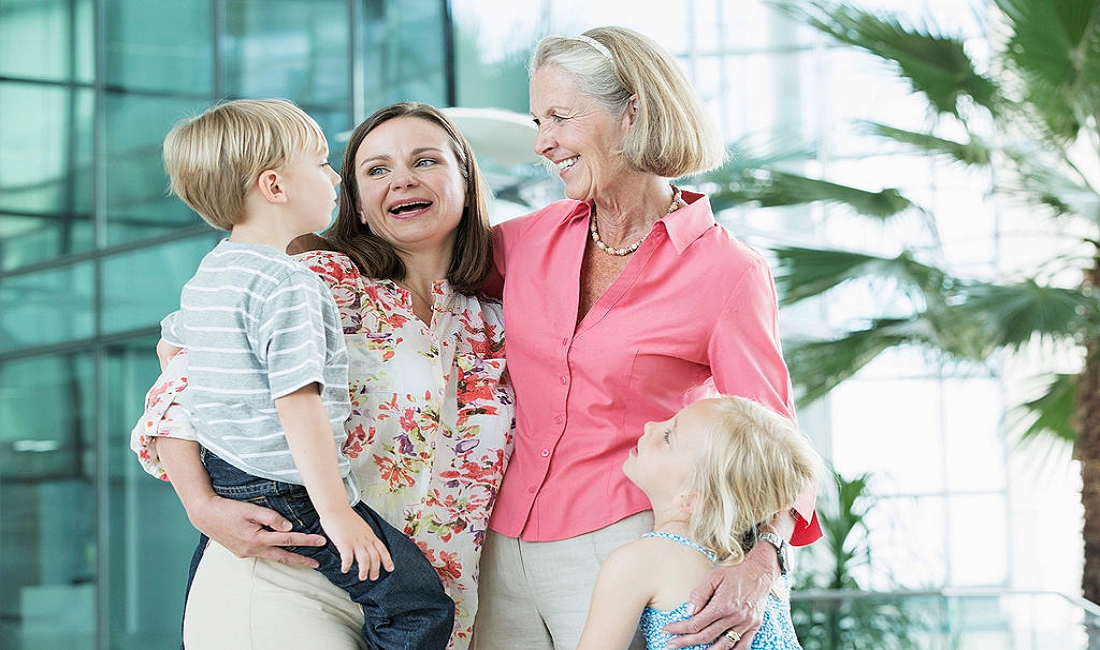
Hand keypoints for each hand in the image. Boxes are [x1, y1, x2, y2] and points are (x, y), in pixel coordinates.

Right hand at [190, 494, 326, 567]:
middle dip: (301, 560)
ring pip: (272, 557)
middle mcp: (252, 550)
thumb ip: (271, 518)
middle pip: (282, 557)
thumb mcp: (250, 509)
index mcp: (257, 539)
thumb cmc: (227, 509)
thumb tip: (289, 528)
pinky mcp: (241, 552)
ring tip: (303, 560)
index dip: (306, 541)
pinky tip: (280, 551)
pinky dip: (274, 554)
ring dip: (288, 558)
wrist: (204, 515)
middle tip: (317, 563)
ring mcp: (246, 553)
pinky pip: (262, 554)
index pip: (288, 540)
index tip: (321, 541)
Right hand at [320, 507, 393, 580]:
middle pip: (375, 557)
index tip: (390, 569)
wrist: (336, 508)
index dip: (387, 560)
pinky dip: (347, 565)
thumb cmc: (346, 518)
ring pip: (364, 559)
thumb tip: (366, 546)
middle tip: (373, 577)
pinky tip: (345, 569)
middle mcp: (365, 538)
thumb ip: (365, 537)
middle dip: (375, 569)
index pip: (382, 549)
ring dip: (364, 570)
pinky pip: (348, 557)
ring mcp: (355, 541)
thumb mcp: (361, 527)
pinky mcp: (344, 542)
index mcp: (370, 535)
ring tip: (362, 577)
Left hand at [663, 560, 771, 648]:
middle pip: (706, 636)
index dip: (680, 628)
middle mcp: (735, 617)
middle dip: (686, 641)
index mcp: (723, 605)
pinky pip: (743, 645)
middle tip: (672, 644)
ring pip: (723, 645)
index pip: (696, 623)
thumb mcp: (714, 576)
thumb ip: (700, 594)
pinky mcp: (754, 626)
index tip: (668, 630)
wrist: (761, 570)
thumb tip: (689, 611)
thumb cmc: (736, 570)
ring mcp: (745, 624)